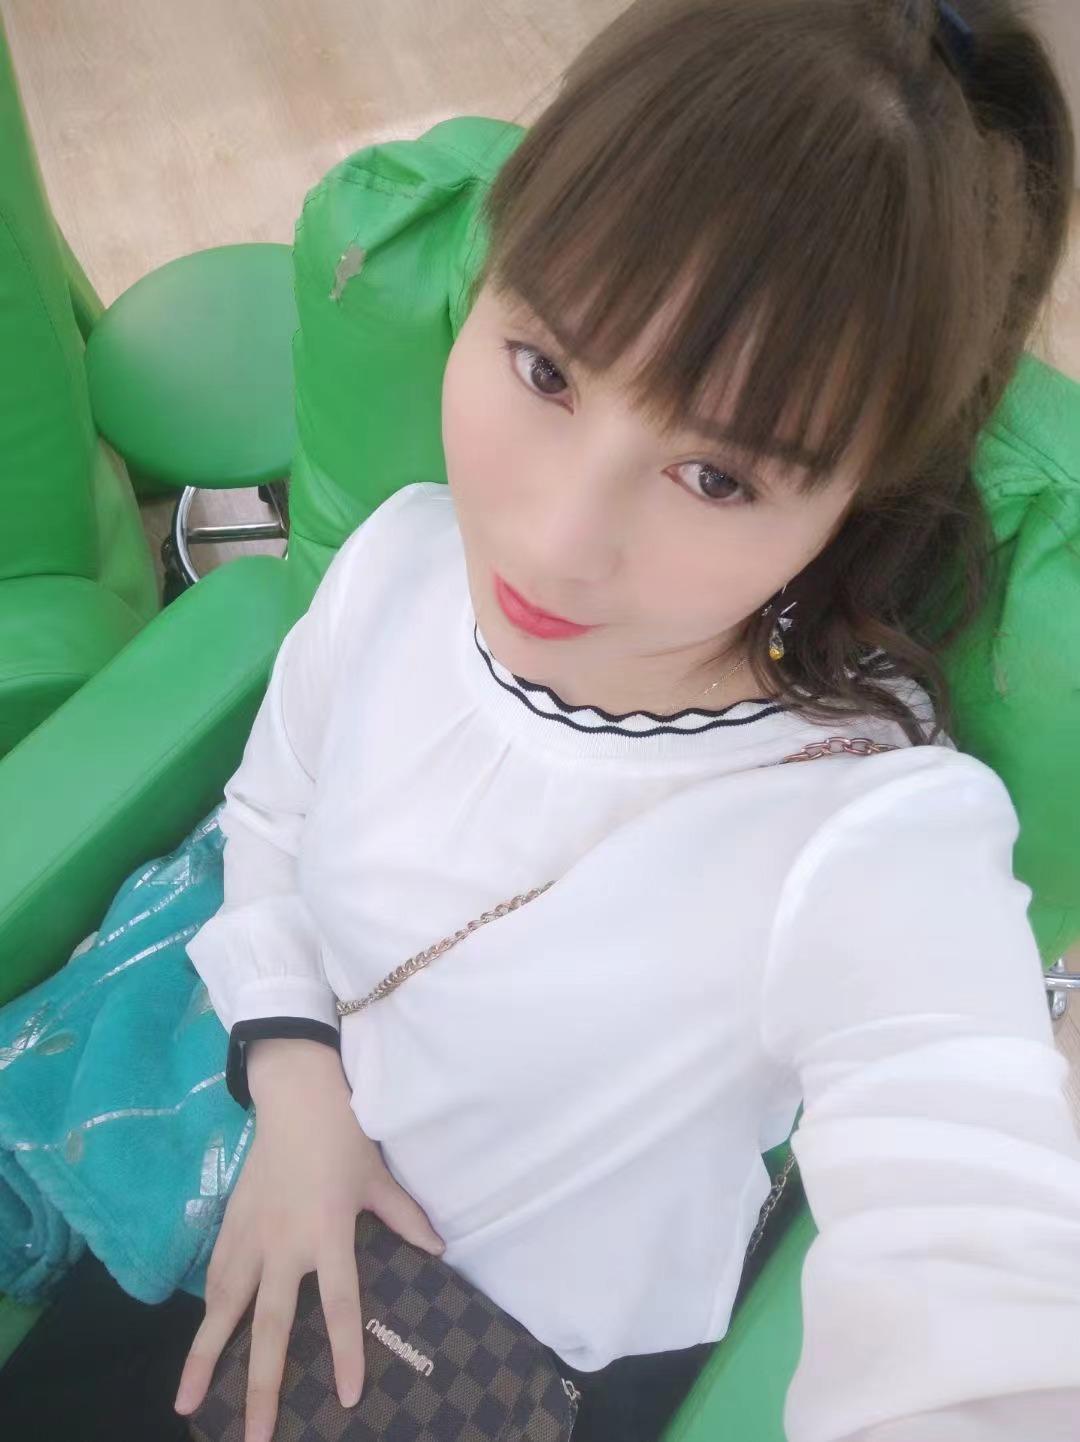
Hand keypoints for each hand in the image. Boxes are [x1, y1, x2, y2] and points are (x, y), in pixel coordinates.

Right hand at [172, 1039, 444, 1441]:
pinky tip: (201, 1341)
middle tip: (255, 1436)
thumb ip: (405, 1217)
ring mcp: (251, 1235)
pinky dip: (208, 1311)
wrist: (296, 1094)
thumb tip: (439, 1249)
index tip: (346, 1397)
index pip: (338, 1304)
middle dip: (261, 1384)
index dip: (342, 1352)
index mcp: (328, 1233)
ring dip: (205, 1356)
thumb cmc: (344, 1136)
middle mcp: (285, 1243)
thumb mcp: (378, 1177)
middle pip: (271, 1325)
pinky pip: (216, 1276)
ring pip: (224, 1307)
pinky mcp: (231, 1223)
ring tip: (186, 1402)